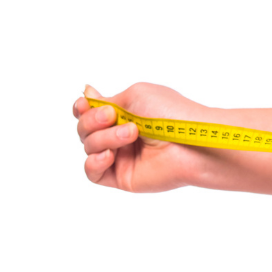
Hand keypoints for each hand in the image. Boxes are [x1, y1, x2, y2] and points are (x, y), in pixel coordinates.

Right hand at [73, 83, 208, 192]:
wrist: (190, 140)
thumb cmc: (171, 113)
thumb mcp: (136, 95)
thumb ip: (107, 100)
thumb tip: (86, 94)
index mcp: (124, 114)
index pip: (89, 112)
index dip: (82, 108)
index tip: (84, 104)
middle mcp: (120, 135)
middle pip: (84, 129)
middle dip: (92, 121)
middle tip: (112, 116)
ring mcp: (121, 156)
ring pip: (89, 147)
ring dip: (104, 137)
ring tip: (131, 133)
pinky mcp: (122, 176)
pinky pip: (92, 172)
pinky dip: (95, 161)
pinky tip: (110, 154)